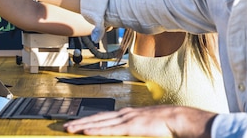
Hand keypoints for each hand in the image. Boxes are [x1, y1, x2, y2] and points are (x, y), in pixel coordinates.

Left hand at [63, 105, 215, 136]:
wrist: (180, 119)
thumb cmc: (167, 124)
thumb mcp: (146, 127)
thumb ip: (135, 130)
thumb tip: (127, 133)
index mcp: (127, 114)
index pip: (103, 116)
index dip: (89, 120)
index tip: (77, 123)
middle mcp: (124, 114)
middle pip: (97, 118)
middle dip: (79, 122)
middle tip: (65, 126)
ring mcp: (126, 119)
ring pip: (99, 122)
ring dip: (82, 125)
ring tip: (70, 128)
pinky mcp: (131, 126)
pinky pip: (110, 129)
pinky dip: (96, 129)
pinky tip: (86, 130)